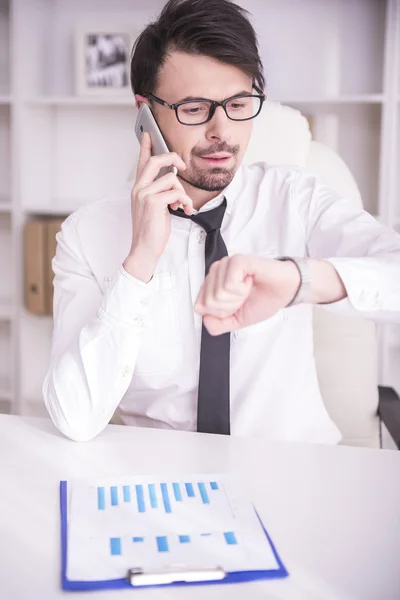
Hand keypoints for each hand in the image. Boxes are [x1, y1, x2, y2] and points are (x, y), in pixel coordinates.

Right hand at [124, 132, 192, 281]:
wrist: (144, 249)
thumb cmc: (151, 230)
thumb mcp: (154, 208)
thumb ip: (160, 193)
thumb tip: (173, 182)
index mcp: (138, 189)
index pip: (141, 162)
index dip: (146, 147)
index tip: (149, 134)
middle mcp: (139, 189)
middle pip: (156, 161)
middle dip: (173, 158)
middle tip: (183, 166)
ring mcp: (145, 195)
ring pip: (171, 179)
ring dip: (183, 192)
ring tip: (183, 205)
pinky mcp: (153, 202)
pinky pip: (175, 192)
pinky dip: (184, 201)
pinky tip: (184, 210)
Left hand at [194, 255, 300, 334]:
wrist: (285, 291)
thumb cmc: (263, 300)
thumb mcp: (236, 320)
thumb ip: (218, 325)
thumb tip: (205, 319)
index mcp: (212, 284)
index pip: (200, 306)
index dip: (220, 313)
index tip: (236, 305)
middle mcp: (216, 272)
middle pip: (208, 302)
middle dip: (230, 307)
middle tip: (244, 296)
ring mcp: (225, 264)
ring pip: (218, 294)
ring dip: (238, 298)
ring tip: (248, 288)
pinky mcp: (237, 261)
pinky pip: (229, 285)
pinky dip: (243, 290)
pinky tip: (250, 281)